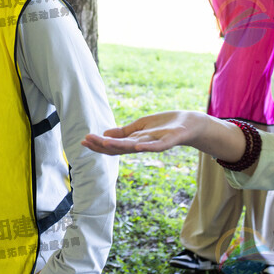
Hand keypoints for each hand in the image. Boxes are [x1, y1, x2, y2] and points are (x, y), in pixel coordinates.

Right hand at [81, 111, 205, 154]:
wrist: (190, 125)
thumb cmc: (165, 125)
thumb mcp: (140, 127)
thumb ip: (123, 132)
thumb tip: (104, 135)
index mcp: (135, 142)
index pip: (113, 145)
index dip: (98, 144)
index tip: (83, 140)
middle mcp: (143, 145)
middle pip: (120, 148)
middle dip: (102, 145)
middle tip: (86, 141)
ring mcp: (155, 144)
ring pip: (134, 147)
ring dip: (118, 146)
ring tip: (102, 142)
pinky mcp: (169, 141)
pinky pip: (156, 146)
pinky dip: (146, 147)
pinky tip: (136, 145)